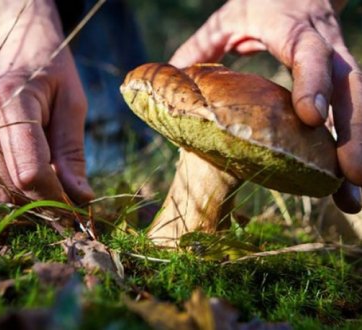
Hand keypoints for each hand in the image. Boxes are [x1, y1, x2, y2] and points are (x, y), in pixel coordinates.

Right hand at [0, 0, 92, 203]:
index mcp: (9, 100)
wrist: (16, 39)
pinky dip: (12, 185)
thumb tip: (80, 197)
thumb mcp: (73, 103)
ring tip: (54, 188)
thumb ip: (72, 152)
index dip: (54, 197)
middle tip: (70, 205)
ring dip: (28, 197)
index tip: (76, 209)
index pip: (29, 170)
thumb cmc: (52, 67)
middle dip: (44, 201)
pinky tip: (33, 175)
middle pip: (10, 184)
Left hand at [170, 0, 361, 212]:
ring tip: (353, 199)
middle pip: (352, 88)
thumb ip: (200, 47)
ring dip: (359, 152)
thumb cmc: (260, 5)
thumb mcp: (227, 20)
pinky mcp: (341, 82)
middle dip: (355, 134)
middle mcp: (326, 48)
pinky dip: (353, 149)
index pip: (310, 53)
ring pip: (360, 106)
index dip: (313, 82)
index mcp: (293, 30)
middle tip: (352, 177)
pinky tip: (348, 185)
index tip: (310, 117)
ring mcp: (339, 65)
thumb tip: (168, 81)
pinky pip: (353, 114)